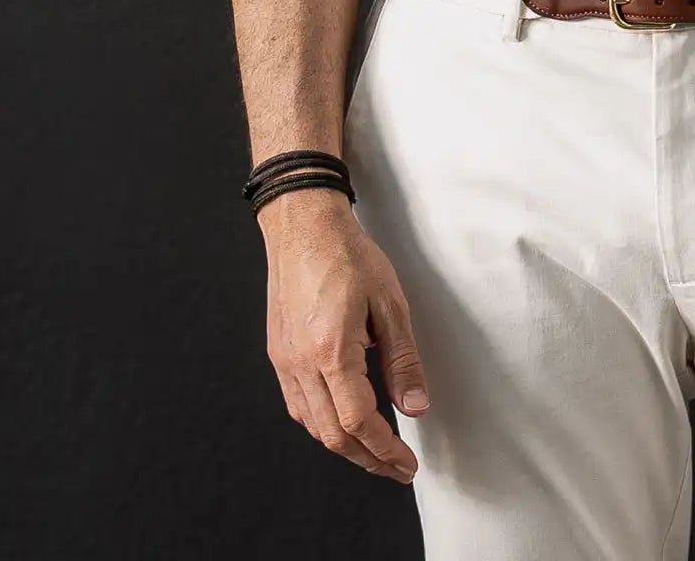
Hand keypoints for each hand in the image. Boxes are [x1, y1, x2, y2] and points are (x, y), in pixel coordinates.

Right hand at [259, 188, 429, 481]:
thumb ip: (402, 360)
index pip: (358, 422)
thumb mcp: (390, 304)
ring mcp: (284, 361)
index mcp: (330, 352)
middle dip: (367, 459)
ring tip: (374, 451)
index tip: (405, 464)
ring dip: (344, 446)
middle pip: (332, 435)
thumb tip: (415, 406)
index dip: (384, 451)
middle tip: (395, 468)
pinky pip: (298, 405)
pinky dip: (322, 424)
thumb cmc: (346, 255)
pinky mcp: (278, 353)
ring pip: (312, 425)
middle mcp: (301, 364)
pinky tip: (341, 421)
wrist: (303, 227)